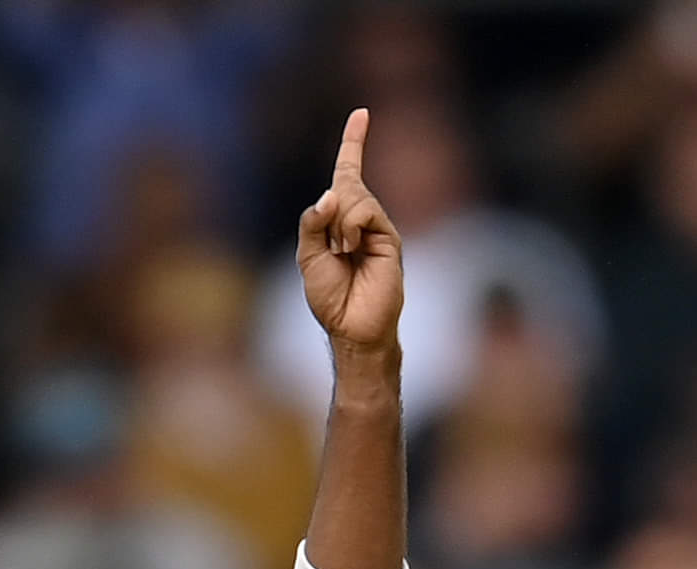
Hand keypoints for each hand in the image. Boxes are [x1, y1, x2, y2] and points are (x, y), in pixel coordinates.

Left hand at [298, 108, 403, 361]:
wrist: (352, 327)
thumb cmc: (329, 297)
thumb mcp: (308, 256)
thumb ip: (312, 223)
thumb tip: (330, 194)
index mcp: (339, 220)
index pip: (348, 172)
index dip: (354, 143)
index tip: (361, 113)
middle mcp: (361, 219)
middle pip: (344, 184)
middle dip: (331, 209)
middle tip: (334, 247)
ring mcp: (377, 227)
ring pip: (353, 197)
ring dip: (340, 224)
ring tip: (344, 253)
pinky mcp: (389, 237)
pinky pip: (365, 212)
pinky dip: (351, 227)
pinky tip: (352, 250)